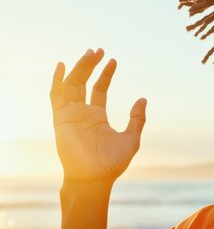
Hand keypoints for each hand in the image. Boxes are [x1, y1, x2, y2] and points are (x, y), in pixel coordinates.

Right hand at [50, 48, 146, 181]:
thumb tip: (143, 99)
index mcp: (96, 117)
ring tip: (90, 53)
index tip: (113, 60)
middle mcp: (82, 113)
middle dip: (90, 65)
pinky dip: (57, 81)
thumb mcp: (131, 138)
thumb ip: (137, 119)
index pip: (99, 89)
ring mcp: (70, 115)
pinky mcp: (61, 119)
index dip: (105, 74)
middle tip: (98, 50)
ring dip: (79, 68)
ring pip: (71, 85)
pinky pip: (56, 97)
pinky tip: (62, 66)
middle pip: (83, 82)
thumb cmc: (111, 163)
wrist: (95, 178)